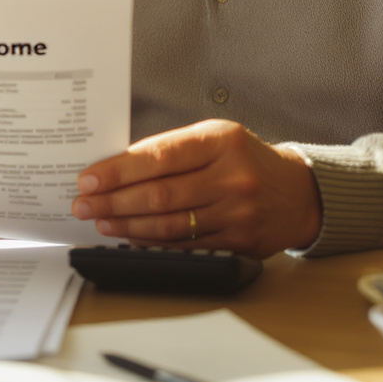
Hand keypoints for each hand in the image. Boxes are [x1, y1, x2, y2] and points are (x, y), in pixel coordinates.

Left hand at [71, 119, 321, 257]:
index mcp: (221, 140)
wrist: (298, 192)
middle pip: (160, 194)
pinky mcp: (239, 242)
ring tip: (100, 220)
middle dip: (114, 200)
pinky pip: (185, 244)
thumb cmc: (244, 158)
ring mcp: (237, 212)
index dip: (120, 170)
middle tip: (84, 204)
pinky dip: (152, 241)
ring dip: (127, 224)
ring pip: (169, 224)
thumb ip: (172, 149)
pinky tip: (129, 235)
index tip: (90, 178)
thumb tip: (117, 167)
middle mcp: (231, 176)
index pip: (160, 155)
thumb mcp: (214, 137)